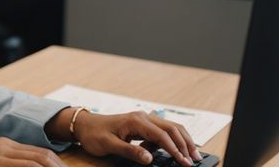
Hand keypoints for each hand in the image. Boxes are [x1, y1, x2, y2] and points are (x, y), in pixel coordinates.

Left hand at [70, 109, 201, 165]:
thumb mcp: (109, 145)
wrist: (83, 125)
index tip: (184, 162)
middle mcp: (142, 117)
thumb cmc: (94, 134)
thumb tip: (150, 158)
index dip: (174, 149)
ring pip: (170, 127)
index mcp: (135, 120)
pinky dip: (173, 139)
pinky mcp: (142, 124)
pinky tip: (176, 151)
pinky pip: (163, 130)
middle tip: (195, 159)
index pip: (161, 135)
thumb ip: (130, 151)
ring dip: (182, 140)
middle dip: (185, 144)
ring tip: (192, 155)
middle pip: (171, 128)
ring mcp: (143, 119)